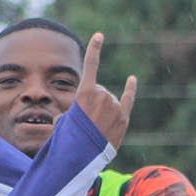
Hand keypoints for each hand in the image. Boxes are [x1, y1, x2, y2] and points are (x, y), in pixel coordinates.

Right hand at [74, 33, 136, 149]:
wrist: (82, 161)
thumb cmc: (68, 142)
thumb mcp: (63, 124)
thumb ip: (72, 111)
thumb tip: (83, 110)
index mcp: (85, 94)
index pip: (91, 66)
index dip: (94, 49)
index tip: (99, 35)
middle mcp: (103, 96)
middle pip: (97, 91)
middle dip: (90, 104)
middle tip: (82, 125)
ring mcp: (115, 107)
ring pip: (107, 101)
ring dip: (100, 111)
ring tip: (93, 131)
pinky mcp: (123, 118)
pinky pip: (128, 99)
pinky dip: (130, 89)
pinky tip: (132, 78)